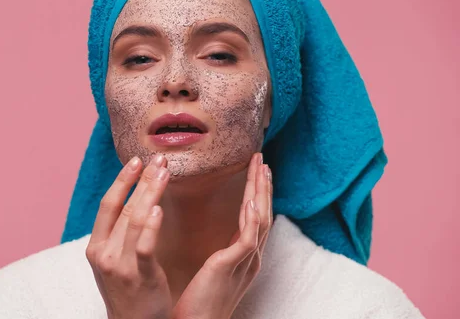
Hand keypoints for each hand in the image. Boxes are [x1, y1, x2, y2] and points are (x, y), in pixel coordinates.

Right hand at [86, 154, 172, 318]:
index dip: (122, 180)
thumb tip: (136, 202)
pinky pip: (144, 246)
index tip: (136, 160)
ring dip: (150, 192)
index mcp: (96, 247)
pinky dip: (150, 225)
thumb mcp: (114, 261)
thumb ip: (119, 235)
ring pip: (134, 220)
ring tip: (165, 172)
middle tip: (160, 158)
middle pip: (123, 207)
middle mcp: (103, 253)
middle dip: (142, 179)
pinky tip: (158, 208)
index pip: (108, 205)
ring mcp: (119, 265)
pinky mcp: (139, 276)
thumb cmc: (128, 292)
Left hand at [172, 153, 272, 318]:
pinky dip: (253, 220)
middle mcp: (250, 258)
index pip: (255, 217)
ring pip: (260, 221)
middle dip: (262, 186)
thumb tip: (223, 237)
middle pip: (263, 214)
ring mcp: (244, 262)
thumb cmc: (199, 303)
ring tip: (261, 168)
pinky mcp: (231, 268)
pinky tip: (252, 201)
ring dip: (261, 193)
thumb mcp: (215, 271)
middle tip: (261, 160)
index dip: (257, 192)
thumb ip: (222, 254)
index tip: (256, 170)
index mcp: (244, 256)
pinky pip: (248, 240)